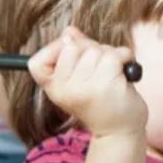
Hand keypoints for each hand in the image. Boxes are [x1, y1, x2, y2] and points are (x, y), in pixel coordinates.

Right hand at [28, 26, 146, 138]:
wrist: (120, 131)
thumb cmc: (101, 103)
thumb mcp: (79, 79)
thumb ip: (73, 54)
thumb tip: (69, 31)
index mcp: (53, 89)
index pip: (37, 61)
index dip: (55, 48)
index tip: (72, 52)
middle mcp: (66, 89)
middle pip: (72, 46)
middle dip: (90, 48)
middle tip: (100, 66)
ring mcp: (86, 87)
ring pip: (95, 49)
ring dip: (109, 54)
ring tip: (113, 72)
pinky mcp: (107, 85)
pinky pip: (114, 55)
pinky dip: (124, 56)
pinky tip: (125, 70)